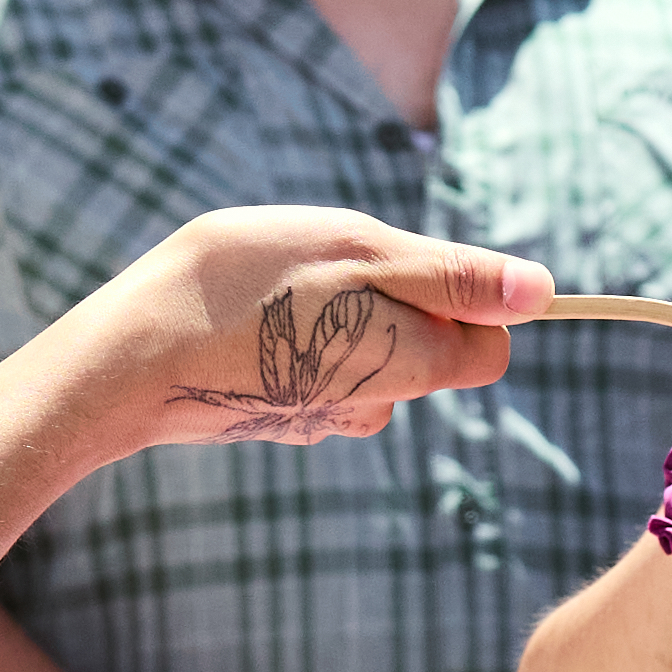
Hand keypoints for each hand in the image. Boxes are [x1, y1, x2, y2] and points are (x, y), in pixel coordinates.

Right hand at [88, 213, 553, 451]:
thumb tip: (541, 292)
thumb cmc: (244, 288)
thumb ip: (451, 276)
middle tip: (326, 267)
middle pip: (429, 349)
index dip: (466, 294)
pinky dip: (297, 340)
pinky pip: (317, 371)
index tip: (400, 260)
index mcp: (413, 364)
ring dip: (341, 317)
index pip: (491, 343)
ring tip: (276, 290)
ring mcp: (325, 419)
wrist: (129, 359)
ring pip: (370, 358)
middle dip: (398, 302)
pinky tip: (248, 322)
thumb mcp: (358, 253)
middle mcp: (378, 406)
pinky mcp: (281, 419)